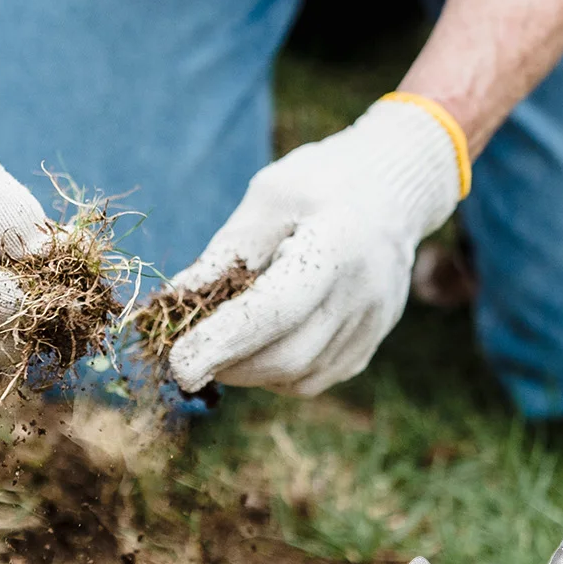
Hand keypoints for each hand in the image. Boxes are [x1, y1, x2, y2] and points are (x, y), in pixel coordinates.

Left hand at [168, 97, 463, 396]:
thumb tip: (171, 307)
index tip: (178, 366)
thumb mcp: (268, 199)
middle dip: (227, 362)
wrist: (392, 191)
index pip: (277, 309)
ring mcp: (373, 325)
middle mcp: (365, 293)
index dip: (223, 340)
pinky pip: (313, 378)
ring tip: (226, 335)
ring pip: (297, 376)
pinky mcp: (369, 345)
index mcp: (338, 243)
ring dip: (248, 368)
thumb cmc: (321, 184)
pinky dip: (275, 370)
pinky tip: (264, 339)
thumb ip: (223, 255)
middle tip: (187, 351)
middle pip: (287, 356)